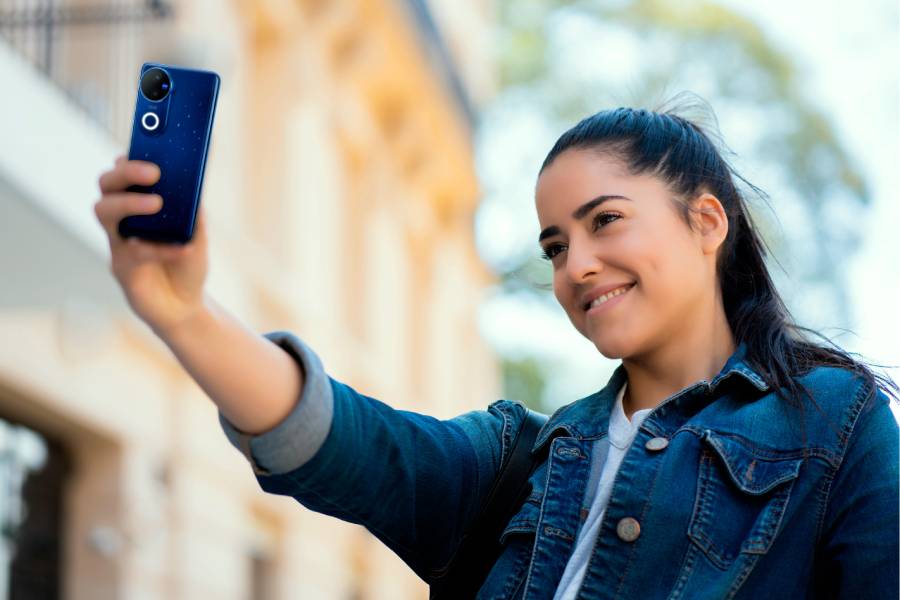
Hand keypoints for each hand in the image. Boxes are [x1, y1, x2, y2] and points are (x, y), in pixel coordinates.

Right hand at [93, 154, 209, 335]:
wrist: (185, 308)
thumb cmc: (187, 265)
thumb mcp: (198, 235)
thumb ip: (194, 212)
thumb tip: (194, 187)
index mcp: (139, 207)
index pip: (124, 175)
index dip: (128, 160)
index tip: (144, 151)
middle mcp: (123, 221)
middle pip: (106, 186)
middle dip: (125, 173)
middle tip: (152, 173)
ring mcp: (118, 243)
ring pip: (103, 212)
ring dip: (129, 203)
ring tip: (157, 204)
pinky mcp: (122, 269)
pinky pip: (132, 252)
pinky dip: (160, 248)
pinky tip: (182, 249)